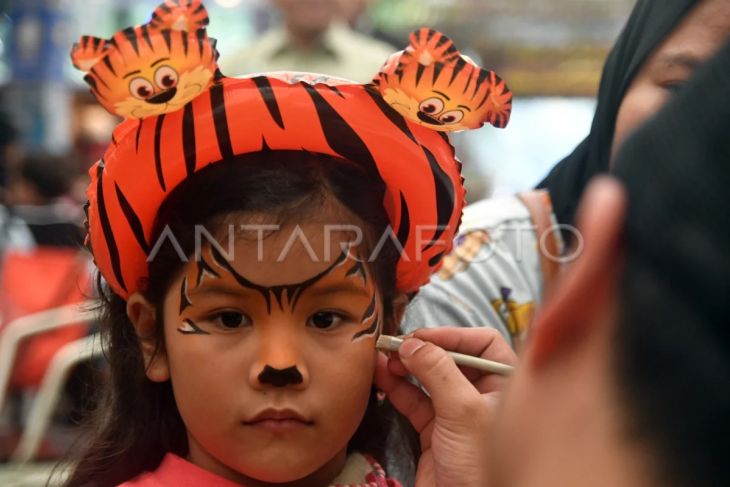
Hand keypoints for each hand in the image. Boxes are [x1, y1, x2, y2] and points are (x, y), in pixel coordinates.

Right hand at [375, 327, 516, 486]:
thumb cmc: (481, 468)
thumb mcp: (463, 411)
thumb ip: (437, 371)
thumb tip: (413, 343)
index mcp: (506, 386)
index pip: (483, 343)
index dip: (452, 335)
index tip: (422, 336)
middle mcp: (484, 396)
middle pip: (451, 357)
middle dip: (423, 349)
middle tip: (397, 345)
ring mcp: (458, 413)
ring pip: (429, 378)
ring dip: (405, 365)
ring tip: (384, 357)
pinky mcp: (435, 431)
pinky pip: (415, 400)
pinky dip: (397, 387)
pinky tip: (381, 374)